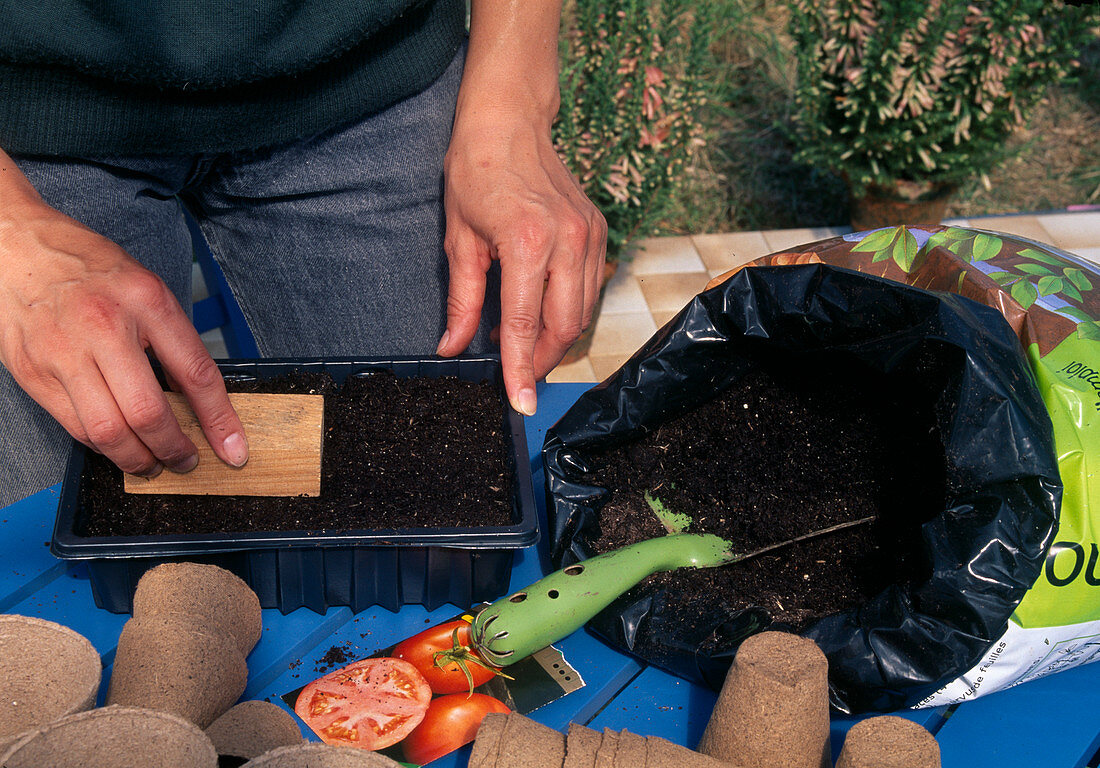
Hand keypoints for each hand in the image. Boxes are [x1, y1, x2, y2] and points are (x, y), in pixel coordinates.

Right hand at [0, 155, 246, 475]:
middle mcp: (104, 327)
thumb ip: (174, 340)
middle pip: (148, 412)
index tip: (233, 449)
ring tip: (152, 460)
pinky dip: (103, 445)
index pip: (196, 373)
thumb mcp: (146, 289)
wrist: (17, 248)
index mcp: (146, 301)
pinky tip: (116, 443)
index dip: (219, 421)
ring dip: (137, 458)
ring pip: (108, 431)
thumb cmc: (89, 268)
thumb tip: (200, 398)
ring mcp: (64, 353)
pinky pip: (75, 427)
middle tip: (186, 460)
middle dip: (174, 448)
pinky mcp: (34, 373)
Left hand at [438, 106, 606, 415]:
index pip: (523, 325)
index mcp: (528, 243)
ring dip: (554, 339)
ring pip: (582, 312)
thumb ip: (460, 299)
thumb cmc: (476, 173)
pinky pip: (590, 288)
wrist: (509, 123)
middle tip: (516, 377)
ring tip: (521, 345)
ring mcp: (589, 236)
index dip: (519, 370)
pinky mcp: (598, 232)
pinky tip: (539, 313)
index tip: (521, 403)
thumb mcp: (458, 239)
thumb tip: (452, 347)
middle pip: (564, 327)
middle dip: (540, 360)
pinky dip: (567, 311)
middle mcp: (568, 241)